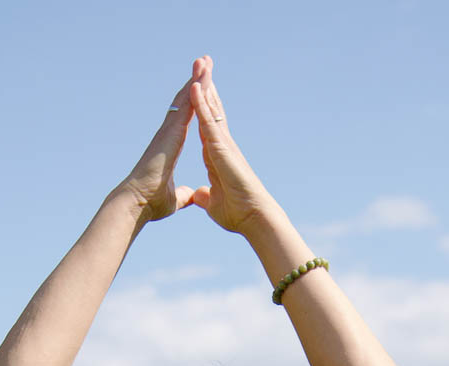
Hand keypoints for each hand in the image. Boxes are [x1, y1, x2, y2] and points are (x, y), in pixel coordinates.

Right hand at [122, 69, 198, 221]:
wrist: (136, 203)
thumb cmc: (150, 203)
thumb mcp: (175, 198)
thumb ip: (183, 194)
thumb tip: (189, 197)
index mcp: (171, 147)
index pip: (186, 121)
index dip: (194, 105)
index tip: (201, 90)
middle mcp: (169, 135)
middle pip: (185, 103)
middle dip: (194, 84)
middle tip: (203, 64)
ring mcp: (168, 131)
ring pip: (185, 99)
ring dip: (196, 79)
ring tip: (205, 60)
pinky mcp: (170, 132)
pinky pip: (186, 105)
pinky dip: (194, 89)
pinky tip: (202, 74)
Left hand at [187, 57, 272, 235]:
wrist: (254, 219)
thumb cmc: (239, 215)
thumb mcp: (213, 204)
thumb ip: (206, 196)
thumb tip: (199, 196)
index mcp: (216, 158)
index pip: (205, 129)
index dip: (200, 110)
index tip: (195, 93)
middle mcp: (221, 147)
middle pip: (211, 112)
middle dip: (206, 89)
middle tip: (202, 65)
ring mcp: (223, 146)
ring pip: (211, 110)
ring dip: (204, 87)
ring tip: (199, 63)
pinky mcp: (222, 149)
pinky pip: (209, 122)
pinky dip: (201, 105)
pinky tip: (194, 87)